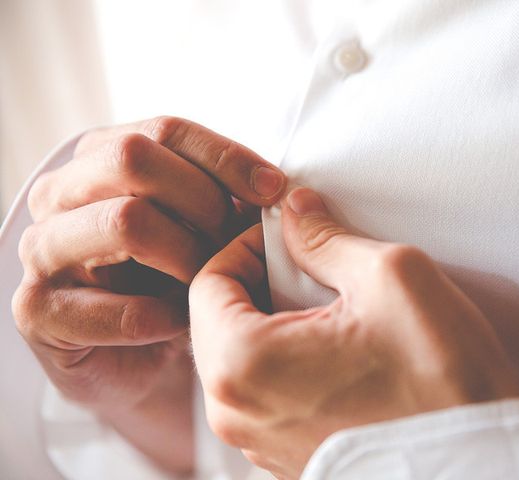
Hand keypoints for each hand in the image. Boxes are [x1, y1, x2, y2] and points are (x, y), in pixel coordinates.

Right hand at [12, 116, 285, 472]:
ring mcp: (43, 249)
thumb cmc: (175, 280)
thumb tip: (278, 190)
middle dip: (204, 202)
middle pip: (133, 158)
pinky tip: (183, 325)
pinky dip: (165, 318)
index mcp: (100, 158)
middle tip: (238, 242)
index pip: (164, 130)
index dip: (226, 157)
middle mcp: (61, 193)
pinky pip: (115, 307)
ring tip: (213, 285)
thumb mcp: (203, 228)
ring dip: (187, 257)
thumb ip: (225, 199)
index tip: (274, 190)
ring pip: (125, 220)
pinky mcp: (40, 310)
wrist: (141, 358)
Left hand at [190, 187, 518, 478]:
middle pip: (219, 320)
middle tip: (311, 267)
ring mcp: (258, 442)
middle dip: (259, 282)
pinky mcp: (285, 456)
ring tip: (332, 309)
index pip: (207, 281)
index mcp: (243, 363)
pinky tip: (339, 350)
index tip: (287, 239)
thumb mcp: (390, 278)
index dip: (245, 245)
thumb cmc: (441, 382)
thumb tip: (296, 212)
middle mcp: (237, 413)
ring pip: (241, 356)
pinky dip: (288, 359)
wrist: (479, 463)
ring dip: (275, 321)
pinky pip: (265, 392)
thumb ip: (326, 237)